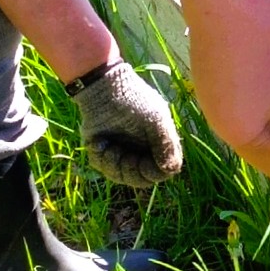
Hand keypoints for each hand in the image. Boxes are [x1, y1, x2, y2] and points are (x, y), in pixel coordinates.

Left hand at [73, 58, 183, 186]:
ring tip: (108, 146)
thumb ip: (165, 145)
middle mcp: (141, 151)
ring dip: (113, 163)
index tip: (146, 163)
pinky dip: (100, 157)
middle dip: (130, 170)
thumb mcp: (155, 120)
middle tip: (121, 154)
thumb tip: (170, 170)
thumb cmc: (133, 101)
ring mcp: (122, 153)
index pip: (162, 172)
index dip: (155, 173)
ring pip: (120, 176)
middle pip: (140, 180)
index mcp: (158, 143)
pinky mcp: (103, 152)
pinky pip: (102, 168)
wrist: (101, 89)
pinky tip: (99, 142)